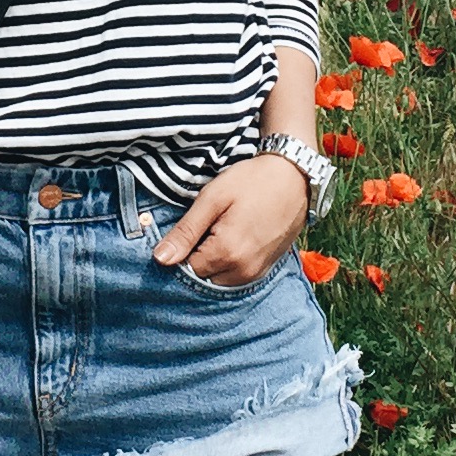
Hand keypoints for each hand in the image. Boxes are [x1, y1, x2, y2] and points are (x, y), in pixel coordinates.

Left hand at [152, 155, 309, 286]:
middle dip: (199, 256)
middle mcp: (243, 270)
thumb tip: (160, 259)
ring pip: (220, 279)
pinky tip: (237, 237)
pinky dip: (231, 262)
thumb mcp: (212, 199)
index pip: (187, 268)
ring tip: (224, 229)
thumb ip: (186, 232)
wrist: (295, 176)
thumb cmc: (252, 182)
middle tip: (210, 225)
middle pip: (204, 276)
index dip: (185, 248)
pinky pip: (237, 276)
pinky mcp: (267, 268)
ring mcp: (257, 272)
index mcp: (226, 253)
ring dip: (215, 261)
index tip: (195, 226)